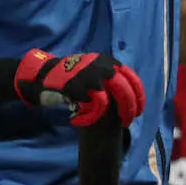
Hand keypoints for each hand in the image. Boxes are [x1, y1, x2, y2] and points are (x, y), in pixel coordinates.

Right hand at [14, 49, 144, 127]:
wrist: (46, 73)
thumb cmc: (73, 76)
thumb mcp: (95, 69)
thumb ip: (111, 77)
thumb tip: (129, 95)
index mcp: (110, 61)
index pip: (133, 79)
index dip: (139, 98)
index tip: (138, 111)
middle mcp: (104, 66)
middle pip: (126, 91)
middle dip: (129, 109)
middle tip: (127, 122)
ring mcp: (92, 76)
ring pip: (112, 100)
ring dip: (111, 115)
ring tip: (102, 123)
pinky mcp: (81, 87)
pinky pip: (95, 107)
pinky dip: (90, 117)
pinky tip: (80, 120)